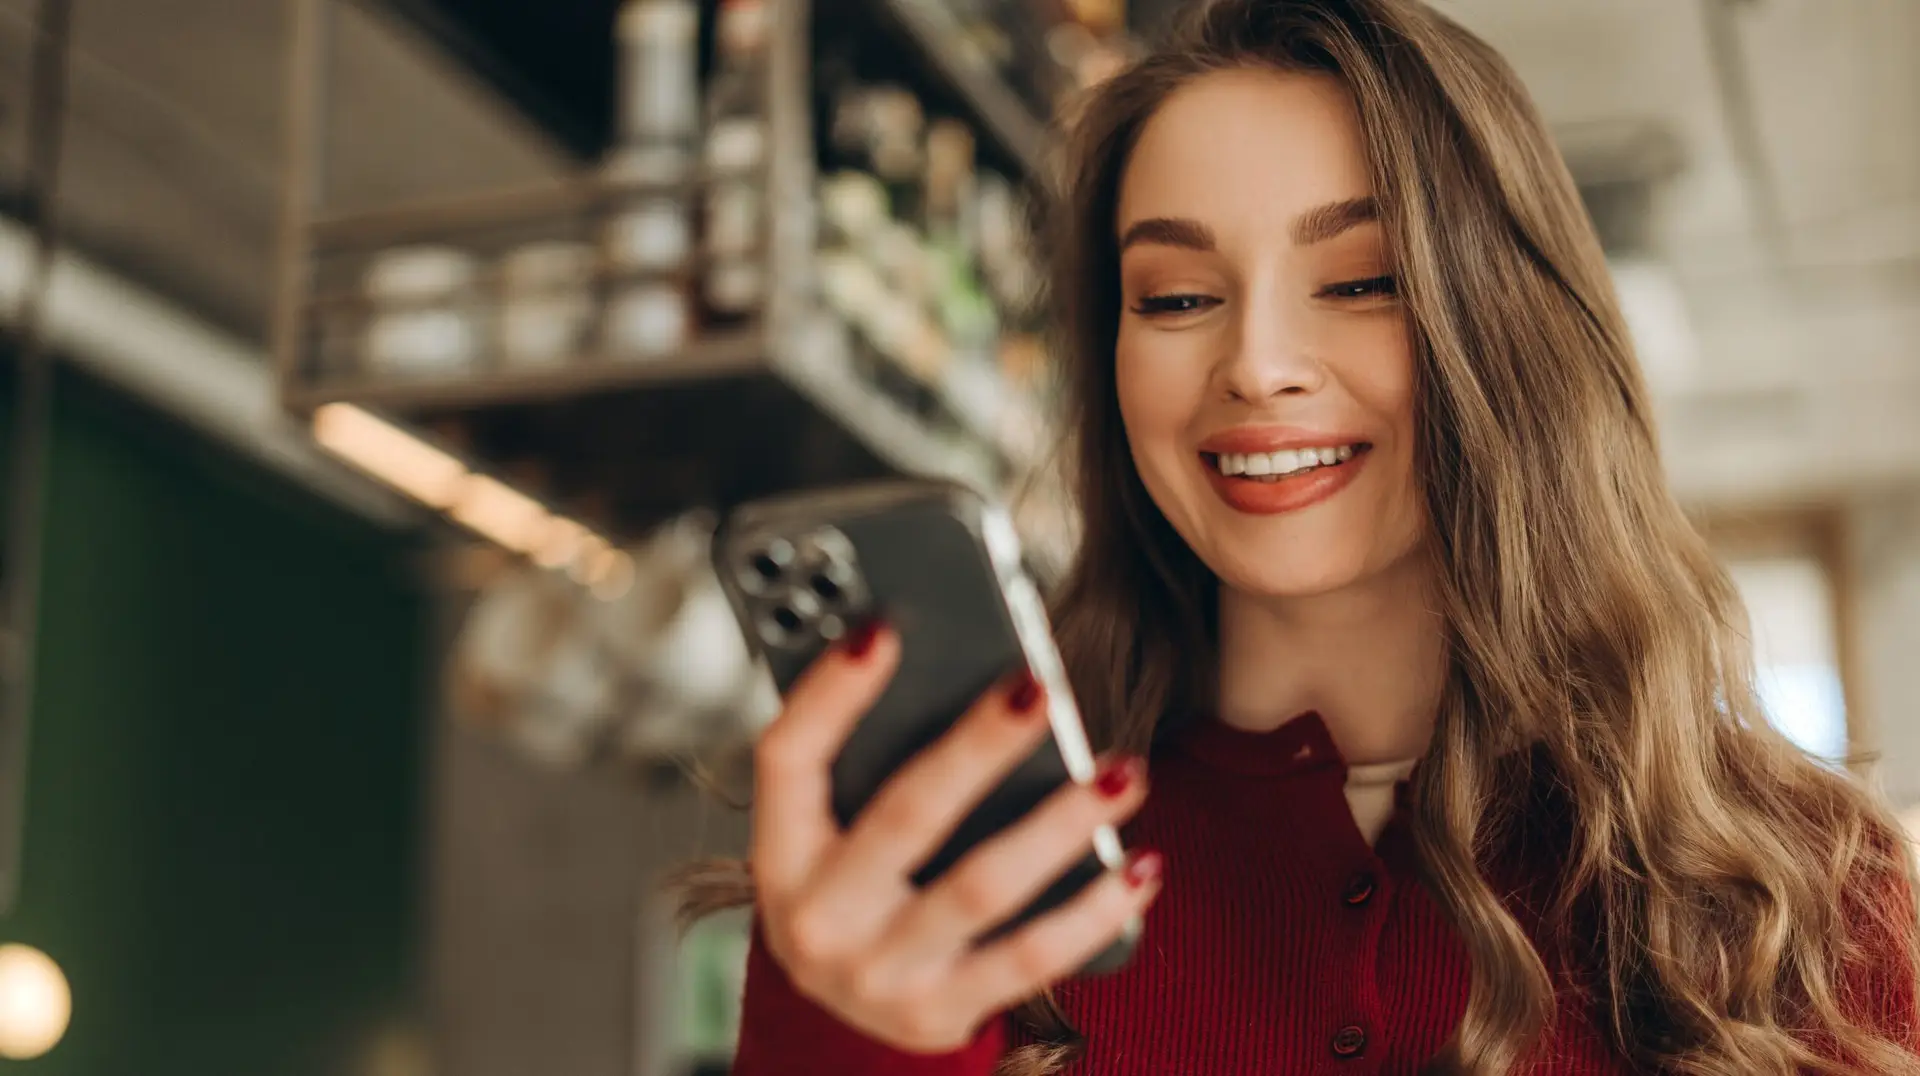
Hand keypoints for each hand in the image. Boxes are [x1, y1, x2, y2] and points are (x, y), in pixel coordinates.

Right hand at [749, 619, 1160, 1053]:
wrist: (844, 1024)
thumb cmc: (850, 898)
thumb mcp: (827, 839)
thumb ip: (868, 766)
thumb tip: (971, 682)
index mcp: (783, 854)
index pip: (788, 758)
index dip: (830, 692)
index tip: (884, 630)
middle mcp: (819, 919)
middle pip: (906, 815)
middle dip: (978, 746)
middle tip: (1038, 690)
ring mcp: (879, 974)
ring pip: (981, 887)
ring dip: (1059, 824)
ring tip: (1120, 773)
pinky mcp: (939, 1013)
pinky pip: (1031, 958)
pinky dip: (1093, 910)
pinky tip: (1137, 865)